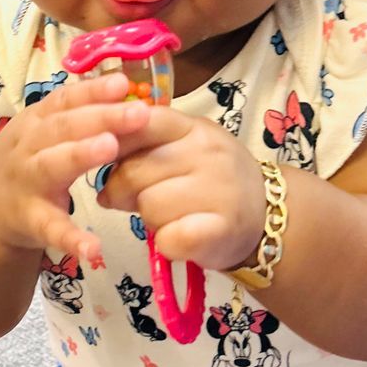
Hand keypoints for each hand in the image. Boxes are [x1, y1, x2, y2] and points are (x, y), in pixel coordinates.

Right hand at [0, 72, 148, 269]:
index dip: (94, 91)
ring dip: (80, 154)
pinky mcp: (29, 220)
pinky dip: (71, 238)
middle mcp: (28, 147)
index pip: (66, 100)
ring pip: (52, 165)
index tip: (125, 83)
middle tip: (138, 113)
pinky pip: (51, 228)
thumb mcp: (43, 131)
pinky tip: (94, 248)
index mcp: (36, 122)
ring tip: (111, 147)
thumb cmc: (27, 161)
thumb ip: (77, 112)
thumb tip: (125, 85)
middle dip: (101, 117)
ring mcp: (26, 183)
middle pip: (63, 127)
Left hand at [97, 112, 266, 271]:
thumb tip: (96, 152)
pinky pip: (169, 238)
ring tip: (169, 216)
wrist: (269, 216)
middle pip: (134, 171)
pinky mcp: (220, 230)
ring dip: (148, 218)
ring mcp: (218, 191)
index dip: (113, 140)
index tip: (101, 156)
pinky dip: (166, 244)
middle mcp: (208, 154)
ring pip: (148, 206)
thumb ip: (147, 143)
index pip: (143, 122)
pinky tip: (179, 237)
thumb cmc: (215, 180)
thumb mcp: (187, 147)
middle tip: (134, 199)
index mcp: (195, 128)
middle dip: (123, 190)